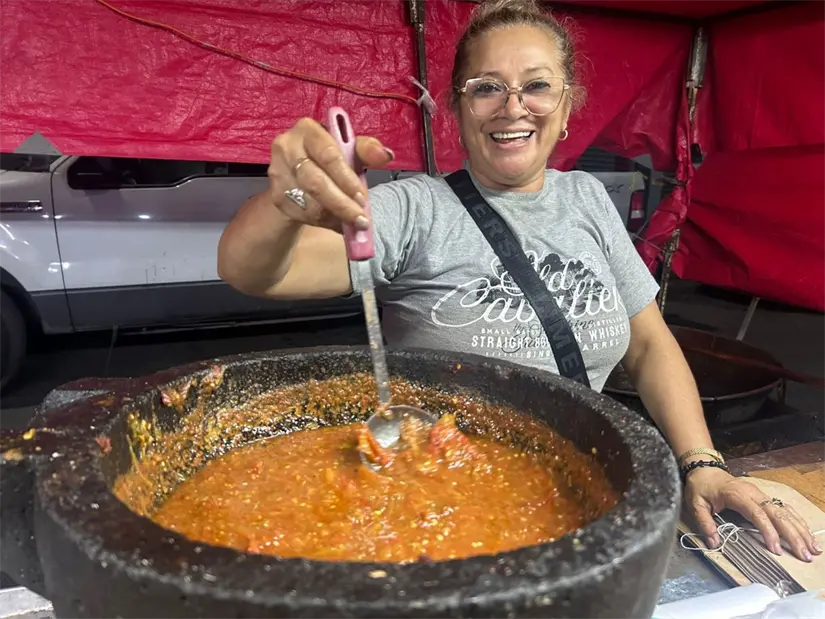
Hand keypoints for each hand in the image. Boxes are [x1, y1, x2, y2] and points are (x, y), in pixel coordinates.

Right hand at [267, 117, 393, 231]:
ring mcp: (278, 173)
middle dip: (342, 204)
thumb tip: (386, 155)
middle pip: (316, 182)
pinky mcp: (276, 196)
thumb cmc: (328, 157)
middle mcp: (287, 148)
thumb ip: (367, 149)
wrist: (298, 173)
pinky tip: (337, 222)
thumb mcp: (349, 149)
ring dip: (335, 216)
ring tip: (353, 222)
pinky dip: (325, 222)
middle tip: (361, 219)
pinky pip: (304, 215)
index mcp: (307, 130)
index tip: (362, 196)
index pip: (328, 156)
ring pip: (310, 203)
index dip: (346, 179)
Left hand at [684, 467, 821, 561]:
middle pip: (777, 514)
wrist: (704, 469)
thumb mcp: (695, 504)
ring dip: (800, 530)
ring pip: (785, 511)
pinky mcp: (763, 496)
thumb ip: (704, 523)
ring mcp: (761, 494)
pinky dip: (797, 521)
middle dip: (793, 535)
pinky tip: (806, 533)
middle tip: (804, 555)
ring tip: (813, 548)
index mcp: (737, 495)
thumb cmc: (700, 487)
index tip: (776, 550)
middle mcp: (753, 493)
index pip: (758, 514)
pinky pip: (784, 508)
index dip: (768, 532)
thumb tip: (714, 542)